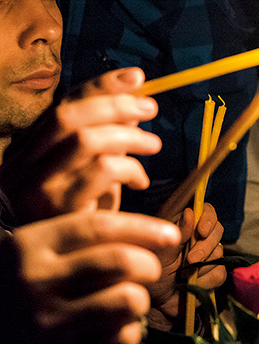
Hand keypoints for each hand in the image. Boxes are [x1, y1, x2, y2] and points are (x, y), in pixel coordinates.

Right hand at [0, 67, 160, 222]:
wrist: (71, 266)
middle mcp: (19, 165)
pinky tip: (141, 179)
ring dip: (128, 136)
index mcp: (26, 149)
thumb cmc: (84, 212)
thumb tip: (135, 86)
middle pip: (68, 117)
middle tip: (150, 109)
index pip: (62, 105)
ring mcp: (33, 187)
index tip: (136, 77)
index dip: (101, 86)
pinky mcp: (57, 208)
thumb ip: (107, 130)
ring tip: (154, 145)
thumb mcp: (92, 167)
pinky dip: (129, 167)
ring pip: (85, 140)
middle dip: (115, 105)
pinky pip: (101, 171)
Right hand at [0, 210, 180, 343]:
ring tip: (129, 302)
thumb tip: (154, 234)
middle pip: (122, 261)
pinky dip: (129, 333)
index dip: (144, 228)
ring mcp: (47, 323)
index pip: (99, 227)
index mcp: (29, 246)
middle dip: (149, 265)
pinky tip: (114, 329)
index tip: (171, 235)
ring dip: (140, 300)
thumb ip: (79, 239)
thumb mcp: (33, 253)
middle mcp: (35, 282)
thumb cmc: (22, 289)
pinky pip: (122, 338)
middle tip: (149, 271)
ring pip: (129, 299)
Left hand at [146, 204, 225, 330]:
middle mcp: (198, 238)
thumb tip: (190, 212)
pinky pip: (220, 273)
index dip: (208, 218)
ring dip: (203, 265)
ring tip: (184, 275)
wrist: (155, 305)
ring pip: (220, 252)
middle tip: (190, 259)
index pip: (205, 210)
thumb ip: (177, 234)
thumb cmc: (151, 274)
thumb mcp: (160, 253)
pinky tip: (193, 284)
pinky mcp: (214, 274)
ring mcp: (208, 256)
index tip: (201, 231)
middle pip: (217, 230)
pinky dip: (206, 280)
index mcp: (184, 227)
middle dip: (206, 245)